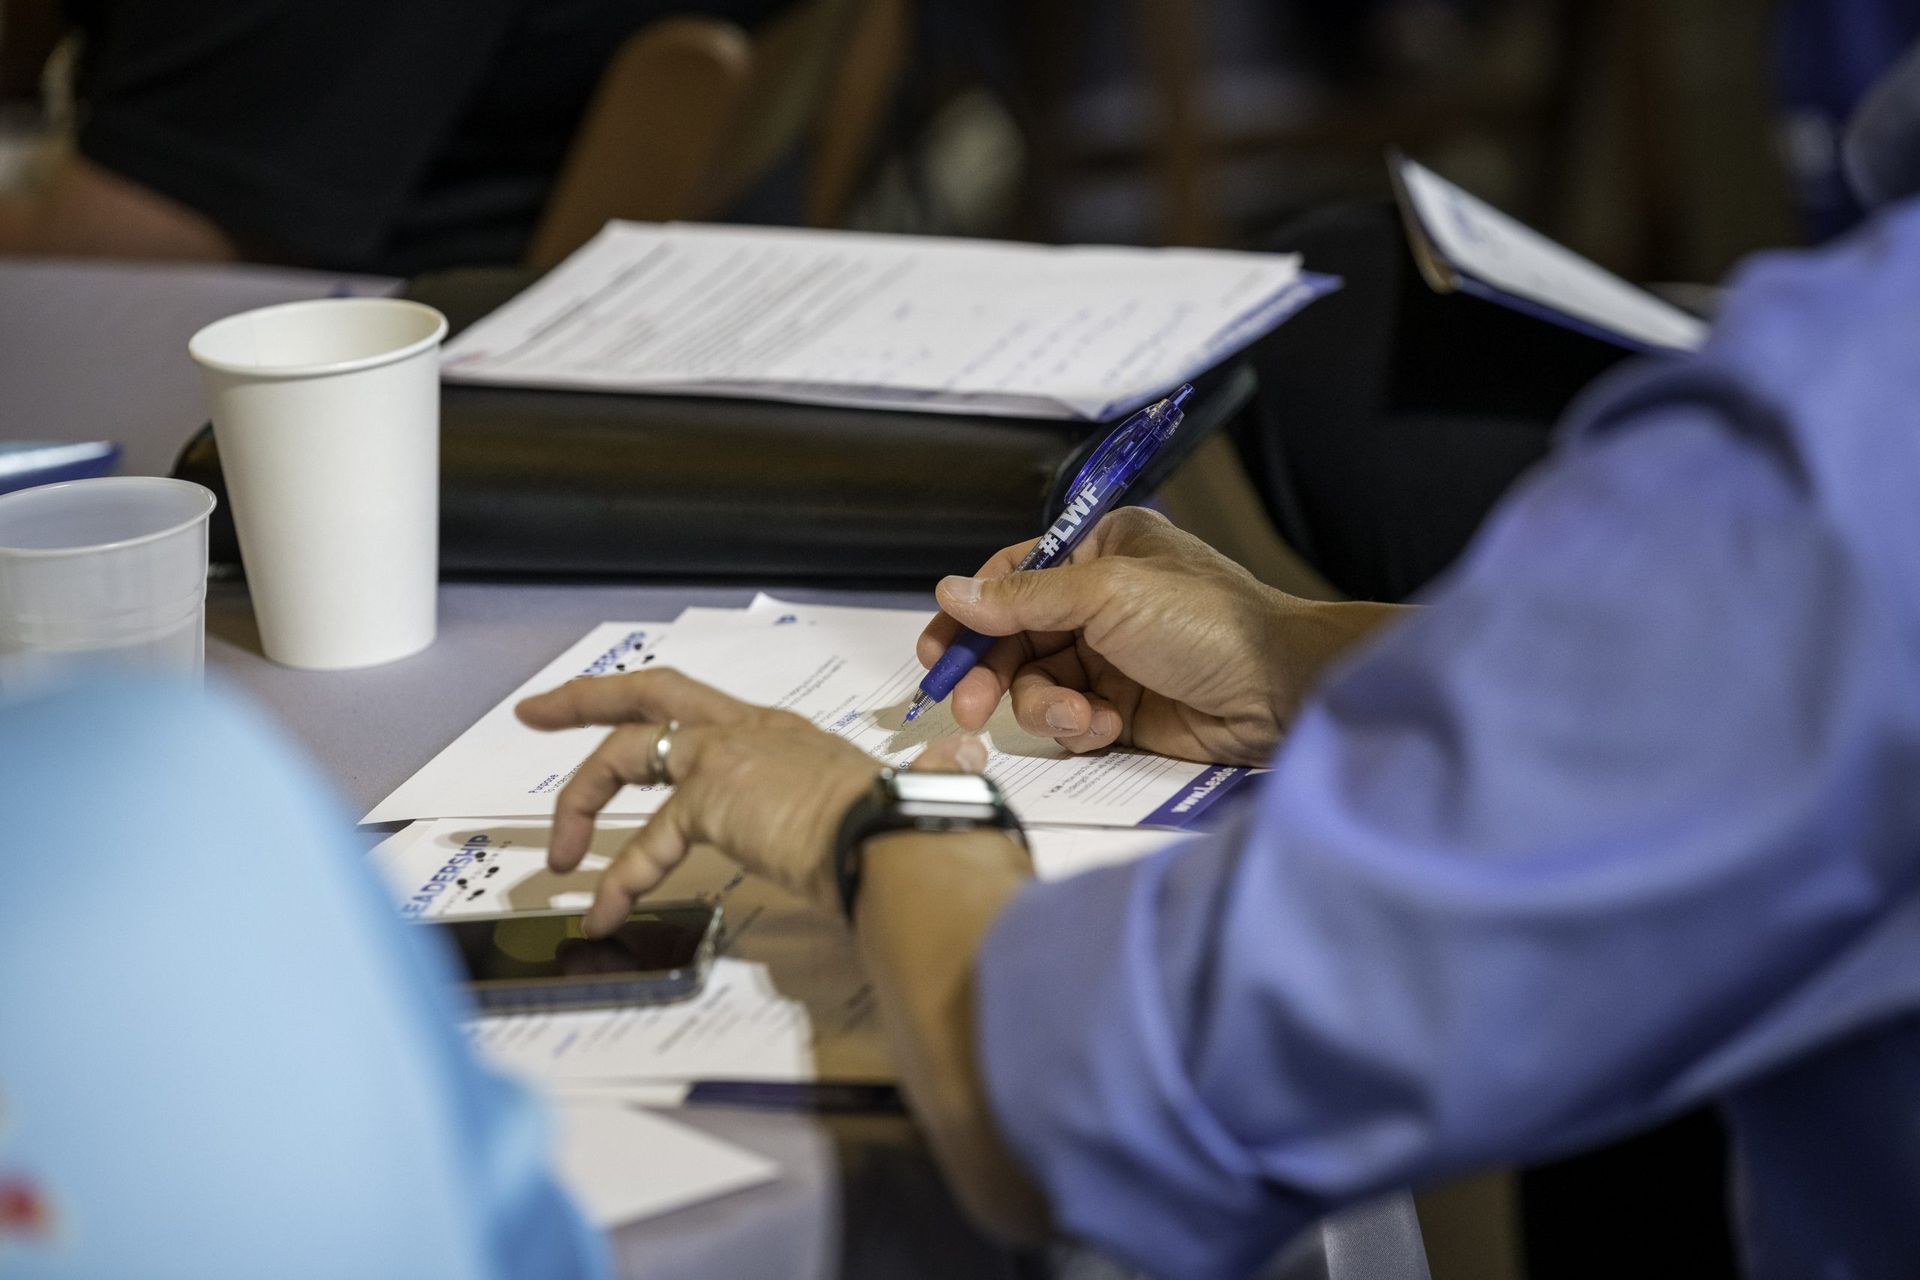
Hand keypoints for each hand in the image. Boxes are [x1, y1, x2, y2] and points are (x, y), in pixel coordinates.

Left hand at [515, 669, 987, 932]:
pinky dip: (619, 877)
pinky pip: (646, 836)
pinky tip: (604, 910)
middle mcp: (751, 732)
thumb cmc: (906, 826)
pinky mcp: (713, 795)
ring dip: (581, 802)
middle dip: (584, 700)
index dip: (655, 708)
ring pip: (627, 753)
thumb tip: (962, 765)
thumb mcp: (895, 798)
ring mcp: (728, 756)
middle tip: (535, 712)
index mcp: (783, 735)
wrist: (901, 839)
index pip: (703, 711)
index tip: (618, 715)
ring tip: (560, 858)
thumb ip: (924, 776)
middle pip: (649, 694)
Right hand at [917, 507, 1403, 763]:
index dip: (972, 613)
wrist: (1279, 691)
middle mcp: (1100, 602)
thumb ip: (1024, 597)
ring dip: (1045, 706)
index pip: (1013, 577)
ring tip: (1080, 717)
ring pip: (1036, 685)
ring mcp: (1109, 657)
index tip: (941, 648)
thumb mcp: (1107, 595)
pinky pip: (1068, 719)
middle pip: (1013, 638)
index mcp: (1100, 552)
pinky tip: (1106, 726)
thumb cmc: (1210, 623)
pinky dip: (1078, 726)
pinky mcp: (1121, 708)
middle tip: (966, 705)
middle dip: (990, 673)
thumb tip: (952, 592)